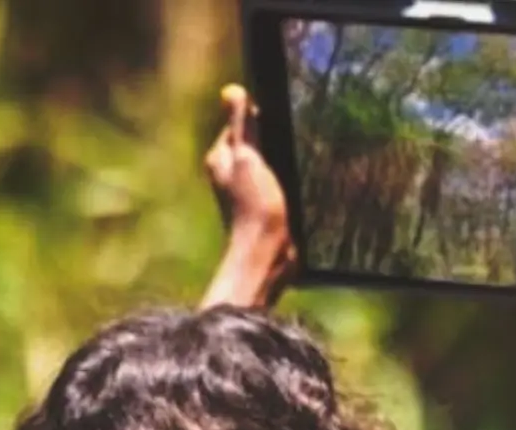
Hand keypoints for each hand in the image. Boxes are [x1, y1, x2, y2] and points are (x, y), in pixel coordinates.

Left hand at [205, 86, 293, 243]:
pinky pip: (275, 184)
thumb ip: (242, 125)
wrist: (267, 253)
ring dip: (280, 163)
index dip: (259, 121)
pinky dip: (285, 181)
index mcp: (219, 158)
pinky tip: (296, 185)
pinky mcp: (262, 207)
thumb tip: (232, 89)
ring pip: (267, 165)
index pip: (239, 126)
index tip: (277, 126)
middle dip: (271, 142)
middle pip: (254, 145)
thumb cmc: (255, 205)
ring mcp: (245, 191)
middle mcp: (228, 174)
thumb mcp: (248, 158)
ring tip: (293, 166)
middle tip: (289, 146)